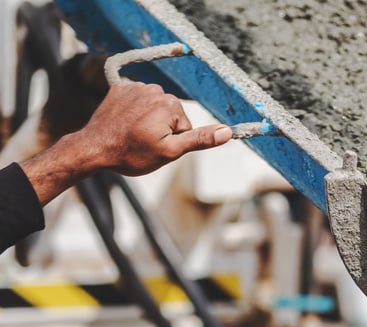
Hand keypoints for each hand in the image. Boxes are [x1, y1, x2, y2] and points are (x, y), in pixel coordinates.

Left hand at [78, 82, 232, 175]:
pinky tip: (124, 123)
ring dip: (148, 121)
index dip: (173, 141)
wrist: (93, 148)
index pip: (185, 126)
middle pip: (171, 114)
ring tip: (133, 134)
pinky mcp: (120, 88)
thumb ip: (200, 139)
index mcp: (170, 104)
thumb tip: (227, 132)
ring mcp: (135, 87)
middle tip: (144, 142)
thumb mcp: (170, 152)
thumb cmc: (132, 154)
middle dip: (161, 129)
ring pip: (154, 108)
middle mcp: (155, 90)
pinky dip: (134, 112)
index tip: (155, 146)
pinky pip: (138, 100)